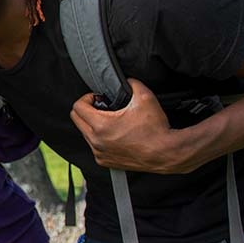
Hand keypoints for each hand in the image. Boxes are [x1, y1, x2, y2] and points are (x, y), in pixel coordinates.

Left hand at [69, 78, 198, 173]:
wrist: (167, 153)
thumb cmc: (156, 129)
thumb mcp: (145, 97)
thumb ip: (131, 83)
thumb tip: (127, 81)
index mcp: (101, 125)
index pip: (77, 107)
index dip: (87, 97)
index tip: (98, 98)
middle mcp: (96, 141)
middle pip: (76, 120)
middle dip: (86, 109)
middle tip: (101, 106)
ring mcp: (100, 153)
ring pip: (84, 133)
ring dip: (92, 124)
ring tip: (110, 120)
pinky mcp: (105, 161)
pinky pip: (94, 146)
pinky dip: (99, 138)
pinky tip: (114, 134)